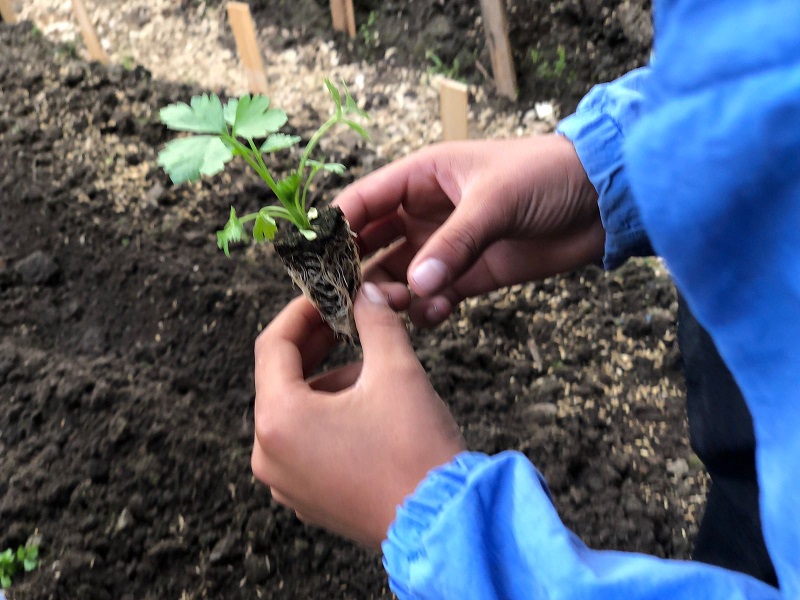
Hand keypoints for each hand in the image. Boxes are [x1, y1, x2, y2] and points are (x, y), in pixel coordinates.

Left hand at [251, 283, 465, 548]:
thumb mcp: (396, 371)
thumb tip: (365, 292)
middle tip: (353, 319)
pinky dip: (330, 416)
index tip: (328, 294)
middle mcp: (269, 455)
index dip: (302, 311)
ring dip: (331, 382)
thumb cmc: (415, 449)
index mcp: (279, 420)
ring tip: (376, 373)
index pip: (274, 345)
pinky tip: (370, 410)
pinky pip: (306, 442)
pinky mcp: (307, 499)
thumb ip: (374, 321)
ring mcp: (286, 482)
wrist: (444, 525)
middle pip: (283, 379)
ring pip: (298, 410)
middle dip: (320, 345)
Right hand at [335, 134, 602, 325]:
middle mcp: (425, 213)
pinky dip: (430, 308)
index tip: (313, 262)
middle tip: (346, 300)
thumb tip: (413, 286)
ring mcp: (447, 246)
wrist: (602, 201)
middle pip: (372, 244)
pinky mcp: (472, 274)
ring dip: (393, 295)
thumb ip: (453, 243)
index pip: (362, 202)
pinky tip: (436, 313)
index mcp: (421, 178)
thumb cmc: (546, 177)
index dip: (334, 229)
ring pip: (400, 275)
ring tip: (397, 309)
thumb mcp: (494, 201)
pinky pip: (436, 296)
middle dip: (357, 270)